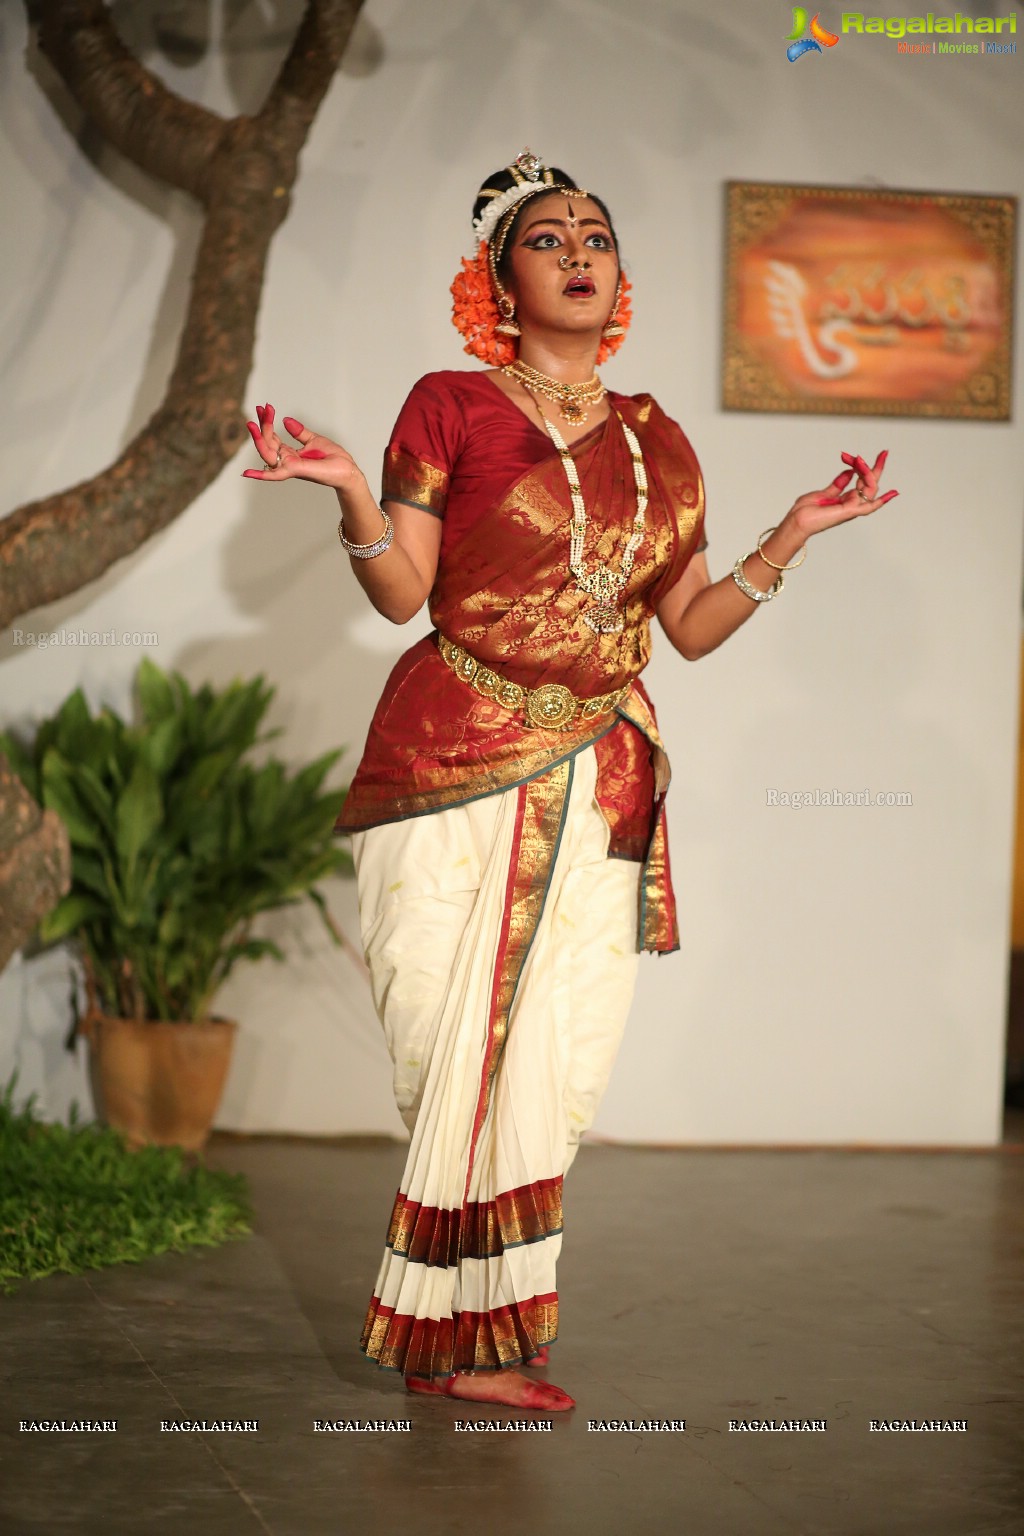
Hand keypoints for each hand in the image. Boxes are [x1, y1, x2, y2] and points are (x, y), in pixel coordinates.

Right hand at [241, 403, 366, 496]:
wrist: (347, 470)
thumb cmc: (333, 458)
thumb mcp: (314, 440)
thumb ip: (299, 432)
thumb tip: (285, 420)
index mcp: (290, 454)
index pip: (272, 438)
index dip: (266, 422)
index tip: (264, 406)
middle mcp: (287, 461)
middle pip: (267, 443)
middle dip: (261, 426)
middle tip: (259, 408)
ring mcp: (290, 467)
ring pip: (267, 453)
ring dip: (258, 438)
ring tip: (251, 423)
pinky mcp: (296, 470)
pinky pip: (275, 474)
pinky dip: (260, 475)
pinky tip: (246, 473)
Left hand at [788, 450, 897, 538]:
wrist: (796, 521)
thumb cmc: (805, 511)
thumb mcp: (824, 493)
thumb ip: (838, 484)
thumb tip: (849, 472)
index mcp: (846, 500)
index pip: (862, 482)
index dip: (866, 468)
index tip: (865, 456)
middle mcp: (852, 504)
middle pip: (870, 484)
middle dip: (877, 467)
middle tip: (884, 452)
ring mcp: (851, 508)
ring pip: (870, 488)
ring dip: (867, 472)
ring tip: (859, 460)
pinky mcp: (849, 511)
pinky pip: (870, 505)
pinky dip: (882, 499)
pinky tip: (893, 493)